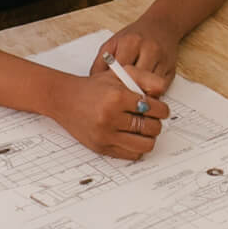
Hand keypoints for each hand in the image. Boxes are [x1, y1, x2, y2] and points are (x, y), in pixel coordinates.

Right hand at [46, 73, 169, 159]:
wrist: (64, 99)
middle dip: (156, 123)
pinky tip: (131, 136)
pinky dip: (136, 147)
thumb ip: (145, 78)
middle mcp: (110, 117)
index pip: (155, 109)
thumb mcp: (120, 74)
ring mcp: (105, 135)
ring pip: (145, 145)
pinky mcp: (101, 147)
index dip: (162, 110)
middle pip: (152, 128)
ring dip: (148, 137)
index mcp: (117, 97)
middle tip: (150, 118)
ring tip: (143, 129)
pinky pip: (131, 154)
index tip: (160, 109)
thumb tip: (162, 94)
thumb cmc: (94, 87)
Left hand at [90, 15, 180, 95]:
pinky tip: (142, 94)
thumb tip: (93, 82)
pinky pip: (161, 89)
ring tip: (130, 99)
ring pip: (151, 87)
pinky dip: (151, 94)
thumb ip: (100, 62)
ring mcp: (162, 60)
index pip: (121, 70)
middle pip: (137, 80)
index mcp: (132, 42)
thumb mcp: (113, 43)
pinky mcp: (171, 70)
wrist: (161, 25)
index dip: (114, 84)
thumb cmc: (135, 35)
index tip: (108, 93)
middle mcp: (149, 50)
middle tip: (118, 101)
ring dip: (140, 95)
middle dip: (127, 92)